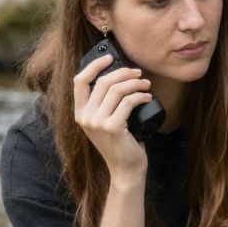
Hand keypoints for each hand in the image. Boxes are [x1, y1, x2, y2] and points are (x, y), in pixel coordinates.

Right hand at [73, 52, 151, 185]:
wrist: (126, 169)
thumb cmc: (120, 142)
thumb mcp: (105, 121)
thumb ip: (104, 103)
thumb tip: (120, 75)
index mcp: (80, 113)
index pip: (79, 81)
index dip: (94, 65)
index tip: (110, 57)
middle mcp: (85, 117)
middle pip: (103, 82)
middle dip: (124, 73)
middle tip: (139, 74)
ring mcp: (97, 122)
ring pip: (117, 90)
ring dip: (136, 83)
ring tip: (147, 85)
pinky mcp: (112, 127)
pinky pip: (128, 102)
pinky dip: (141, 96)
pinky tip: (148, 97)